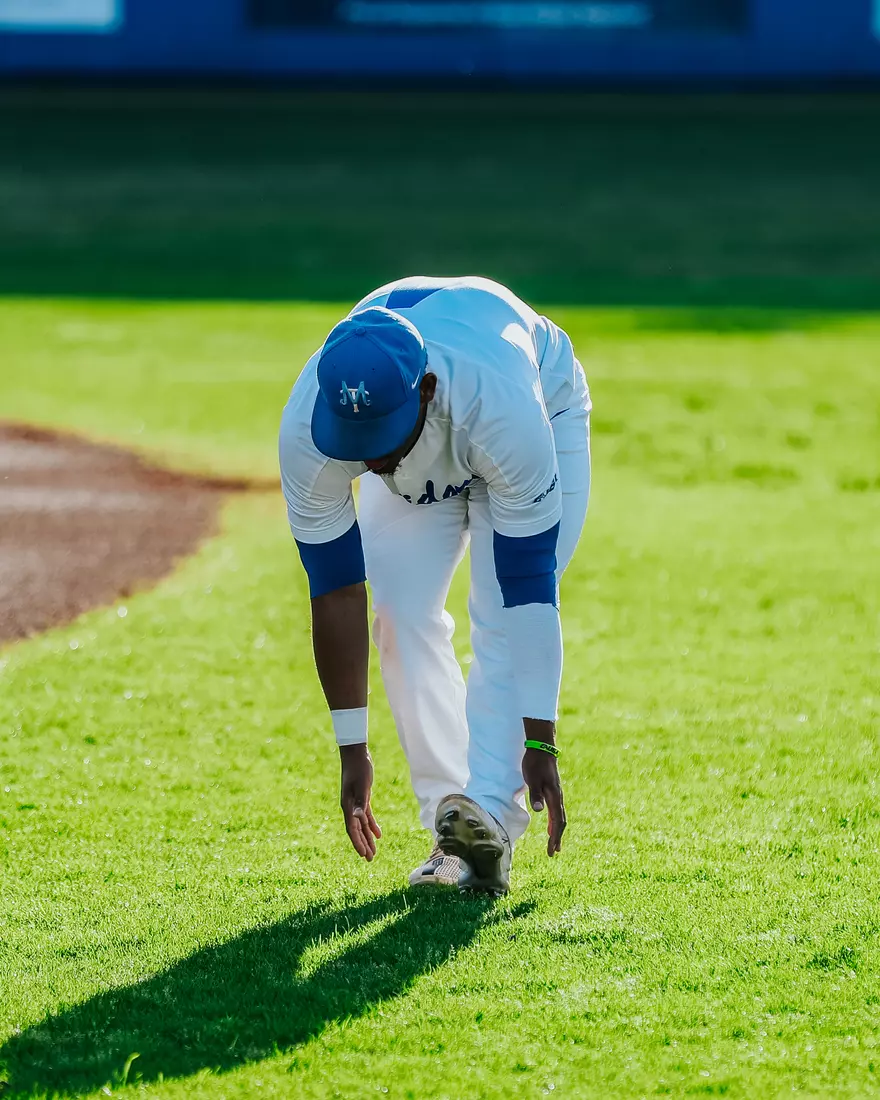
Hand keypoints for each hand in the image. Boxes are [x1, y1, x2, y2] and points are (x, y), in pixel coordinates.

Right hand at [339, 744, 381, 860]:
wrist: (356, 754)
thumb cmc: (359, 768)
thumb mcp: (362, 785)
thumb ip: (360, 801)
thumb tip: (358, 817)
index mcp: (348, 806)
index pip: (353, 829)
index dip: (358, 843)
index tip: (364, 855)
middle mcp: (350, 807)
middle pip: (356, 830)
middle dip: (363, 845)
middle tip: (370, 859)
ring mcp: (355, 803)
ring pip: (362, 825)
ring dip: (367, 838)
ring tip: (373, 851)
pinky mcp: (362, 797)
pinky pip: (366, 816)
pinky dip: (372, 825)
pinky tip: (378, 834)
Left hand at [522, 747, 565, 855]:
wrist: (542, 749)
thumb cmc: (535, 764)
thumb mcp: (532, 779)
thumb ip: (536, 794)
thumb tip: (539, 811)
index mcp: (554, 796)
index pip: (557, 822)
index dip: (555, 837)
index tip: (552, 850)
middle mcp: (558, 797)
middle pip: (560, 822)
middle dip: (557, 838)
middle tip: (553, 853)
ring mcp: (556, 795)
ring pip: (559, 817)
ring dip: (557, 832)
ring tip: (555, 845)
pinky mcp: (552, 791)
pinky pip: (556, 811)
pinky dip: (554, 822)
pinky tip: (550, 827)